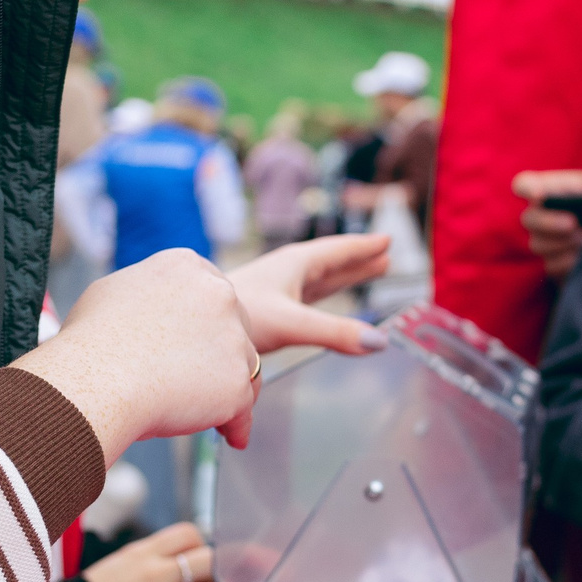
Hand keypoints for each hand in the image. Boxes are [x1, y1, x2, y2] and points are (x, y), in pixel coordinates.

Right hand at [9, 248, 259, 456]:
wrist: (94, 381)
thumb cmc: (89, 341)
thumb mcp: (110, 294)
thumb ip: (143, 293)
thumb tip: (144, 304)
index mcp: (187, 267)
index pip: (212, 291)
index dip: (204, 321)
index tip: (196, 342)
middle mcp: (218, 294)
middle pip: (236, 325)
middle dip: (222, 351)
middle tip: (203, 378)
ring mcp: (233, 338)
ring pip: (245, 366)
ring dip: (230, 387)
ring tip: (213, 410)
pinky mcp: (236, 382)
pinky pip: (244, 409)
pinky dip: (236, 424)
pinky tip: (232, 438)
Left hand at [228, 234, 390, 354]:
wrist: (194, 325)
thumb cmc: (238, 316)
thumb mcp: (293, 323)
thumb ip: (336, 333)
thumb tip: (380, 342)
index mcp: (295, 265)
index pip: (338, 251)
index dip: (363, 247)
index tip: (387, 239)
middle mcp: (286, 274)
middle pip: (332, 263)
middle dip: (358, 259)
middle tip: (384, 253)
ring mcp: (276, 291)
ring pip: (321, 280)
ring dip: (345, 276)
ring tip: (369, 271)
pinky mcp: (268, 311)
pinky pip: (308, 298)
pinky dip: (326, 298)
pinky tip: (325, 304)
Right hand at [512, 160, 581, 280]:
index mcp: (545, 189)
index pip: (523, 185)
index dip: (527, 189)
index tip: (540, 195)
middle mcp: (537, 216)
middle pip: (528, 219)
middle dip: (549, 222)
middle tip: (573, 222)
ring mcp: (542, 242)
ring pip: (538, 245)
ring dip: (564, 242)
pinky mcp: (552, 265)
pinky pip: (552, 266)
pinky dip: (570, 261)